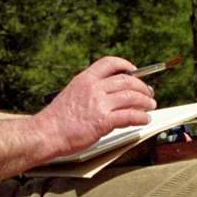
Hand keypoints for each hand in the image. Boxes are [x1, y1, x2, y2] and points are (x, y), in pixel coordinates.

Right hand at [38, 57, 156, 155]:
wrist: (46, 133)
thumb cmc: (56, 119)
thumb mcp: (71, 94)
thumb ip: (89, 91)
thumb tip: (107, 93)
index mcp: (84, 79)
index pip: (110, 63)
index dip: (126, 65)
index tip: (134, 70)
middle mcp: (93, 88)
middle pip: (127, 80)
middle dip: (142, 86)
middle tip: (148, 92)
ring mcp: (99, 104)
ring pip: (132, 97)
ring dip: (145, 101)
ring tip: (150, 106)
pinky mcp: (103, 121)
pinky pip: (130, 116)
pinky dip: (141, 117)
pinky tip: (144, 119)